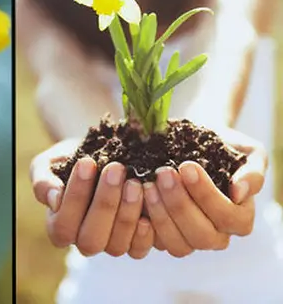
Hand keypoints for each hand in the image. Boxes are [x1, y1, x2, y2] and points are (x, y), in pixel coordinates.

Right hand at [30, 140, 153, 258]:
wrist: (98, 157)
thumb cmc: (68, 161)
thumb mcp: (48, 164)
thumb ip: (43, 181)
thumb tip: (54, 200)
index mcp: (59, 228)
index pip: (63, 225)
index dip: (75, 197)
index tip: (86, 162)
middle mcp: (84, 242)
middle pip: (91, 240)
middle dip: (104, 204)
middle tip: (115, 169)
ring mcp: (110, 245)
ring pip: (117, 245)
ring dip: (127, 213)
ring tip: (134, 181)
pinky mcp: (135, 244)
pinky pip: (140, 248)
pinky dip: (145, 231)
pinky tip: (148, 203)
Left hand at [145, 127, 266, 256]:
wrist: (192, 142)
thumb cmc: (222, 146)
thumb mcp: (246, 151)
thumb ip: (253, 171)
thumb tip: (240, 192)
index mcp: (239, 218)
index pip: (229, 218)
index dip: (207, 195)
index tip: (186, 166)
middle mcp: (216, 235)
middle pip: (202, 236)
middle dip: (180, 205)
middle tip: (163, 174)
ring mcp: (188, 239)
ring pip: (177, 245)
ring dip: (160, 215)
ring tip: (147, 184)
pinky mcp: (162, 237)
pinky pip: (153, 242)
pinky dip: (142, 223)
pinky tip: (135, 197)